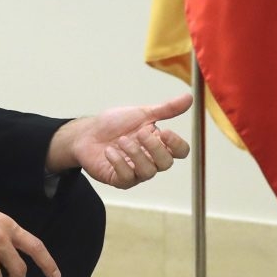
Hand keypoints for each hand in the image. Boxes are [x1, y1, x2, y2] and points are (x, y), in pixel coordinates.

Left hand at [46, 94, 191, 188]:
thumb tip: (190, 97)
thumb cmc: (115, 124)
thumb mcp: (142, 113)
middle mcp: (151, 160)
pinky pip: (126, 178)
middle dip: (154, 148)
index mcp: (159, 144)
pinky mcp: (119, 180)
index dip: (177, 144)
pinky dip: (119, 163)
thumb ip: (166, 109)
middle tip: (140, 133)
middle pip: (166, 164)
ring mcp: (135, 172)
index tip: (164, 131)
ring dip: (136, 154)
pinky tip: (110, 151)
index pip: (180, 152)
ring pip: (148, 172)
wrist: (87, 132)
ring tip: (121, 140)